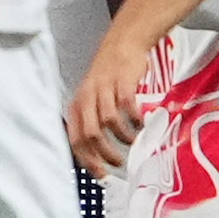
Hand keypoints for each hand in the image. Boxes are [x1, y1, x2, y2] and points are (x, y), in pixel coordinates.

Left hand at [67, 32, 154, 177]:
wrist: (122, 44)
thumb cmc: (110, 76)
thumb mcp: (94, 98)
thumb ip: (94, 120)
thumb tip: (99, 152)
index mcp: (77, 107)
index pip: (76, 140)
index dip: (88, 160)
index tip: (102, 173)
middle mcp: (87, 99)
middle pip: (91, 135)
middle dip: (105, 153)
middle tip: (119, 162)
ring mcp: (104, 89)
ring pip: (108, 122)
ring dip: (123, 137)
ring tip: (133, 142)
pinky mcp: (122, 81)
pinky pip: (127, 106)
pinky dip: (135, 119)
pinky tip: (142, 124)